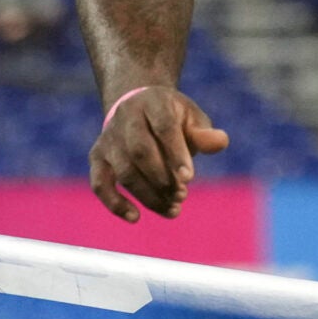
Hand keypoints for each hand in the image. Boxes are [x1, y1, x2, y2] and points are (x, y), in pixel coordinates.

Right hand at [89, 86, 229, 221]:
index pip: (164, 127)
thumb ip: (205, 133)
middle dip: (162, 178)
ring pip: (124, 171)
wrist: (138, 109)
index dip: (176, 153)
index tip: (189, 178)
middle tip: (182, 195)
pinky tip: (135, 217)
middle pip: (140, 151)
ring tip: (173, 208)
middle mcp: (125, 117)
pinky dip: (114, 203)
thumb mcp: (191, 118)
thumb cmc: (172, 118)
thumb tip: (220, 142)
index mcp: (153, 101)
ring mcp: (108, 138)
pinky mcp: (97, 157)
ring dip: (148, 195)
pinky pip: (100, 183)